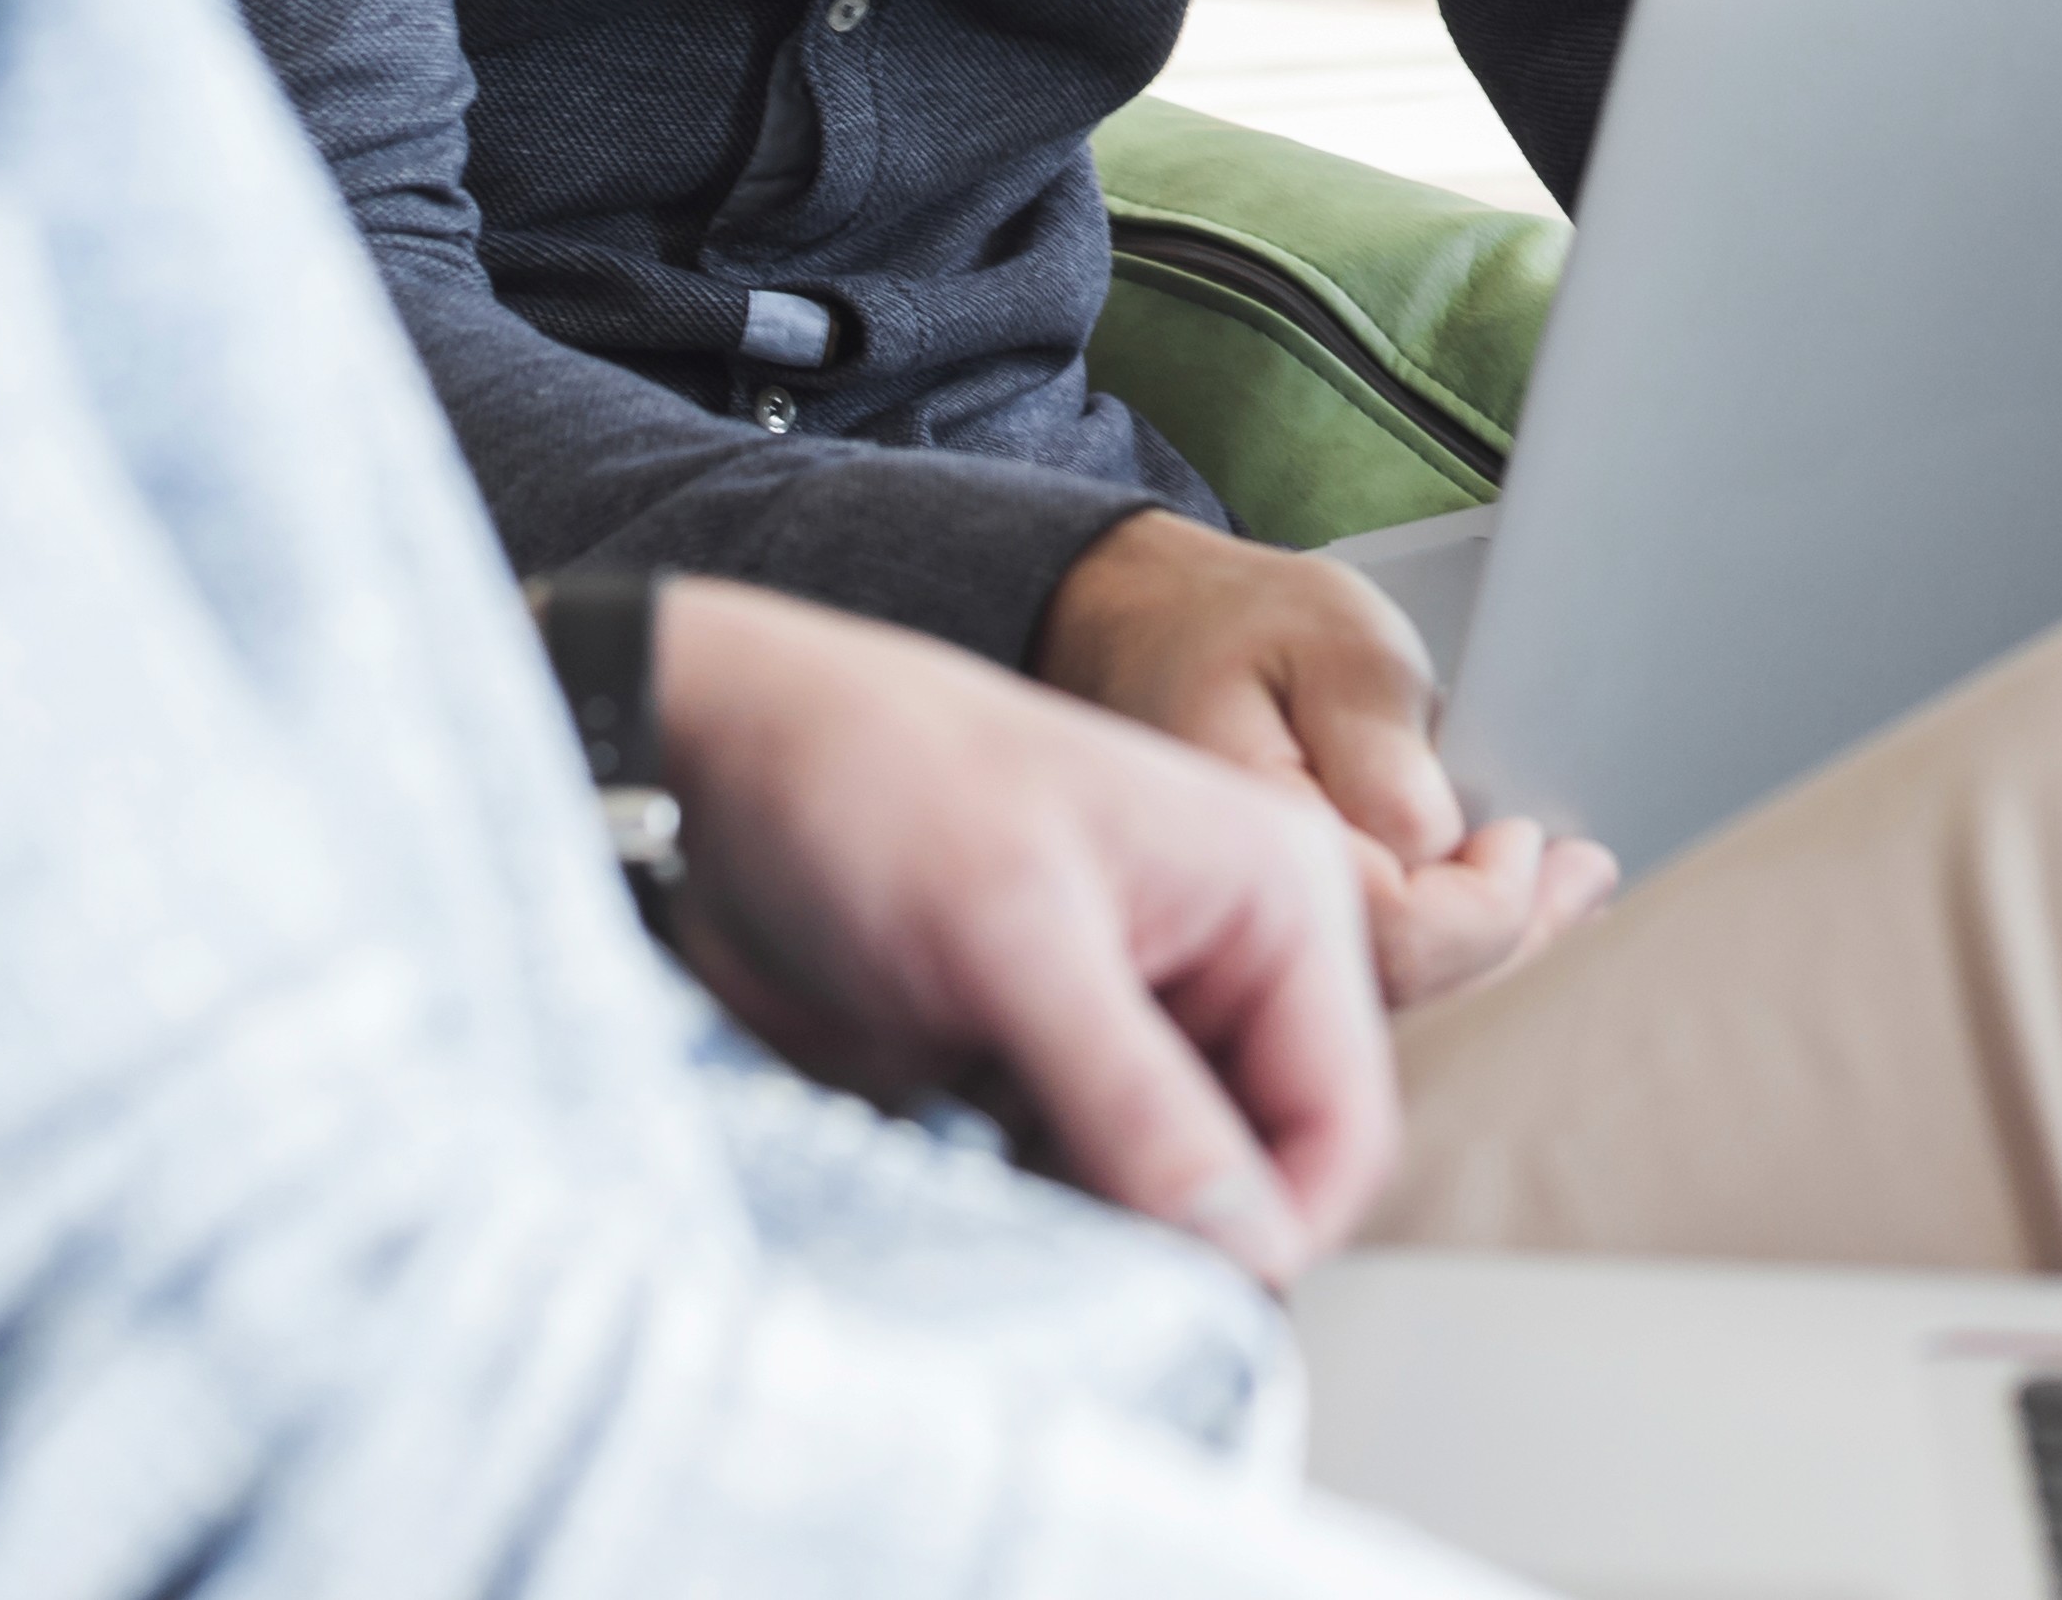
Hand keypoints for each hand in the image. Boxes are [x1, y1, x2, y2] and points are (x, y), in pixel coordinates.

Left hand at [642, 576, 1399, 1278]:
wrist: (719, 761)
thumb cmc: (875, 777)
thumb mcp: (1017, 938)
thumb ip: (1140, 1102)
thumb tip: (1246, 1248)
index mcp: (1277, 896)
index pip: (1342, 1121)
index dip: (1275, 1227)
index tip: (1176, 1302)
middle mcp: (1228, 960)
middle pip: (1261, 1172)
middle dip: (1172, 1233)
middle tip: (1055, 1249)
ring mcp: (1137, 1018)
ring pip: (1167, 1197)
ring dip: (1090, 1229)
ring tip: (982, 1187)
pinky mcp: (1047, 1065)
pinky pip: (1079, 1189)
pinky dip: (1027, 1211)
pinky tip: (952, 1174)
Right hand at [1033, 507, 1618, 1001]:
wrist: (1156, 633)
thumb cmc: (1246, 629)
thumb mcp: (1337, 647)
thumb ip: (1386, 754)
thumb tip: (1443, 846)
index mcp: (1241, 846)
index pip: (1393, 935)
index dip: (1482, 905)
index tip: (1525, 839)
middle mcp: (1236, 924)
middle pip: (1405, 986)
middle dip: (1511, 937)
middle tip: (1587, 875)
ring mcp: (1253, 944)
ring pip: (1397, 992)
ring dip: (1493, 943)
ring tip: (1568, 883)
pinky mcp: (1276, 943)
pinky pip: (1378, 967)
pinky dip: (1454, 934)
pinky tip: (1505, 891)